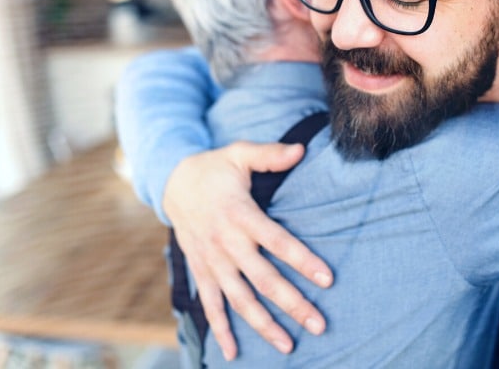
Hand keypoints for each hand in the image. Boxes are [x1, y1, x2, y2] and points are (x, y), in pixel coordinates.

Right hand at [163, 141, 332, 359]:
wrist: (171, 181)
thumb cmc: (214, 168)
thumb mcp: (239, 153)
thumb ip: (269, 154)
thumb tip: (301, 149)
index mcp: (239, 214)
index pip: (277, 241)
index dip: (302, 260)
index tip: (327, 279)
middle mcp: (226, 242)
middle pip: (263, 279)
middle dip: (292, 304)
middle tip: (319, 325)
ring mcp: (211, 260)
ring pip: (239, 299)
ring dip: (263, 324)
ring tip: (288, 345)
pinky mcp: (201, 270)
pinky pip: (210, 304)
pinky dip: (219, 329)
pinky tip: (232, 352)